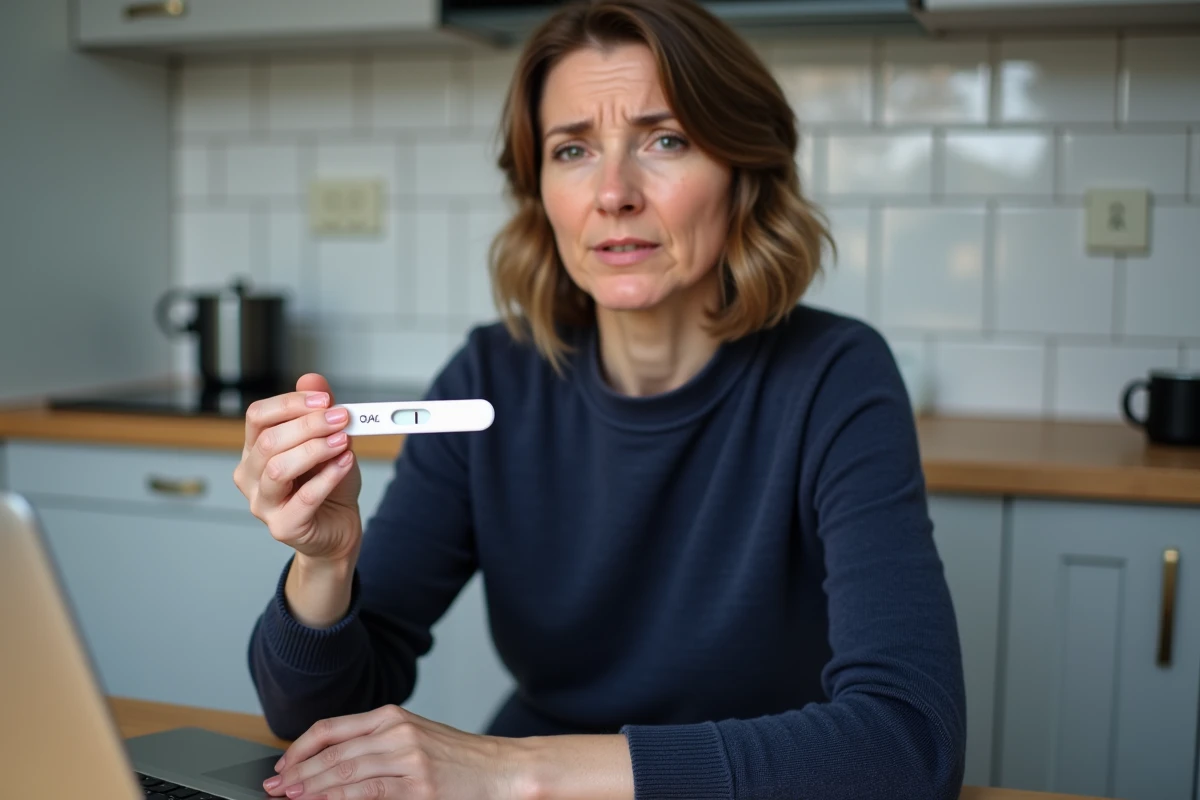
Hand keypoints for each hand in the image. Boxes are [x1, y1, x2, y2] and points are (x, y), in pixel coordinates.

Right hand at [233, 373, 362, 564]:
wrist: (338, 527)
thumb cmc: (328, 484)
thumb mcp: (329, 440)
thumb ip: (319, 411)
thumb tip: (313, 379)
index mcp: (255, 449)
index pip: (258, 416)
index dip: (290, 403)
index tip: (324, 399)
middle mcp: (250, 476)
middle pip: (269, 441)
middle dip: (309, 425)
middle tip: (341, 417)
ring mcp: (263, 504)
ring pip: (279, 469)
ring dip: (315, 449)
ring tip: (344, 442)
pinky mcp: (283, 526)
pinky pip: (304, 498)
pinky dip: (329, 477)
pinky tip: (345, 463)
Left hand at [262, 705, 525, 799]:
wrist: (502, 769)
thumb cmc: (459, 758)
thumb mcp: (415, 738)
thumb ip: (375, 745)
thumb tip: (328, 765)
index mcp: (391, 716)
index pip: (330, 728)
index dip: (299, 749)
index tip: (281, 767)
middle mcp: (397, 731)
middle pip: (332, 753)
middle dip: (297, 773)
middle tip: (274, 788)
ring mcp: (408, 758)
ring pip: (344, 773)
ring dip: (310, 789)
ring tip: (290, 798)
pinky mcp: (419, 787)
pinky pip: (368, 795)